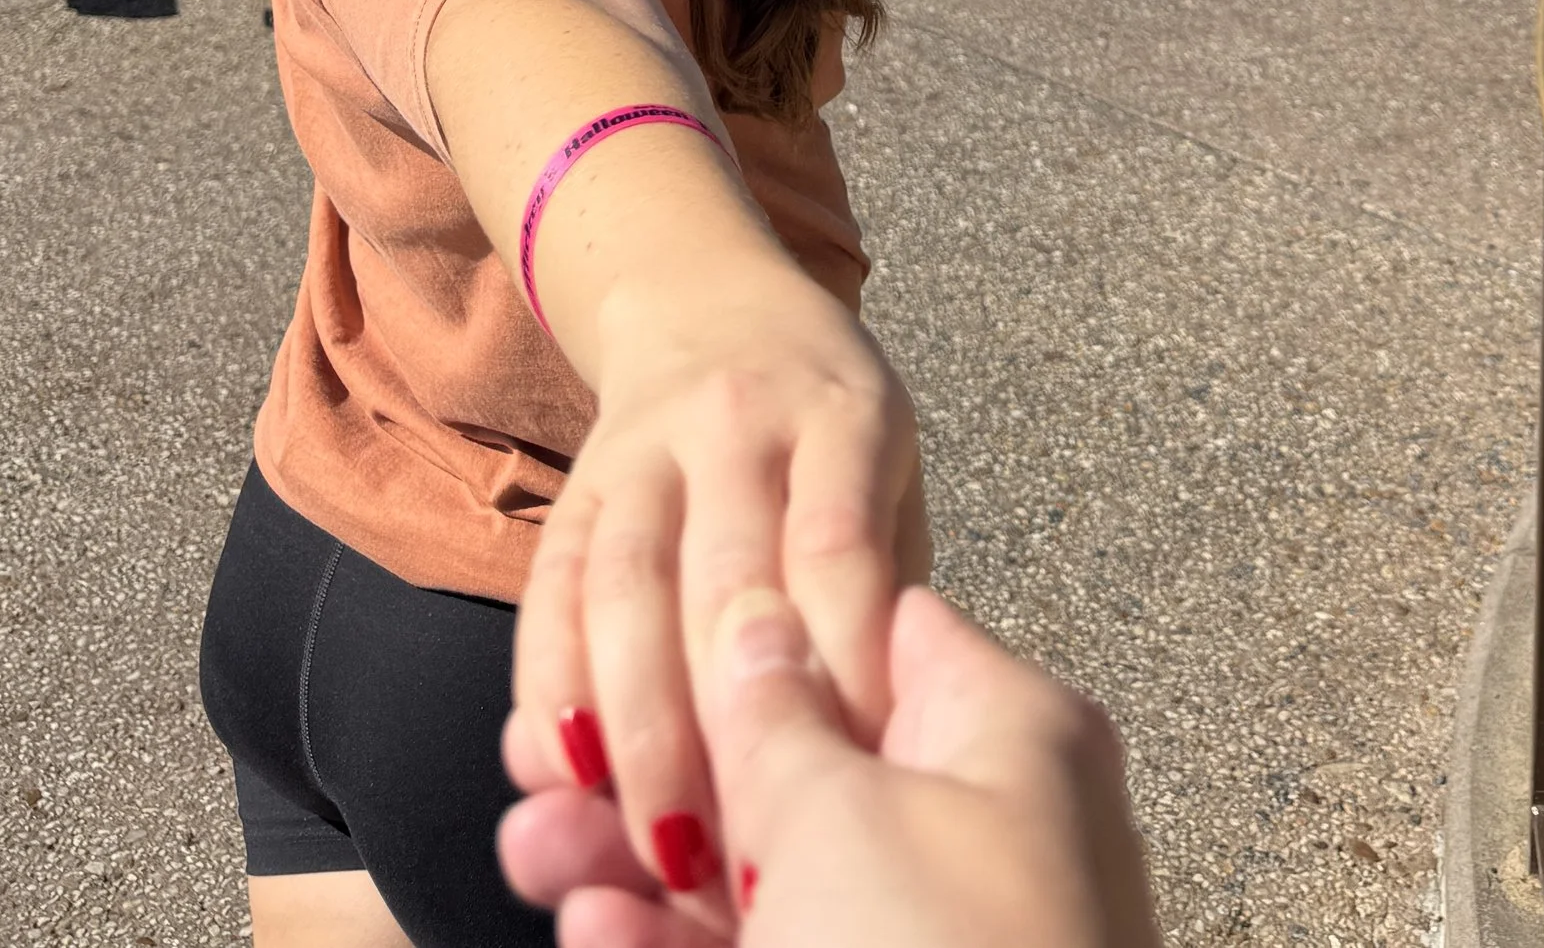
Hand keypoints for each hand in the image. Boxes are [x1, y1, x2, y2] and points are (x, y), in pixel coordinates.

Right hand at [501, 585, 1158, 947]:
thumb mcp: (839, 812)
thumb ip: (774, 716)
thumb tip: (754, 630)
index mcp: (1006, 737)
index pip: (870, 632)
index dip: (754, 627)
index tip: (647, 636)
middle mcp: (977, 835)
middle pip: (800, 770)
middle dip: (666, 764)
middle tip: (559, 766)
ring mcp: (920, 936)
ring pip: (765, 881)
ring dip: (641, 866)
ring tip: (537, 849)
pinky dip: (667, 947)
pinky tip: (590, 929)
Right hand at [511, 265, 923, 922]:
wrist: (706, 299)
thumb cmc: (828, 426)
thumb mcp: (892, 469)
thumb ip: (884, 585)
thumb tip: (888, 740)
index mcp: (844, 416)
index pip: (841, 550)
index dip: (844, 669)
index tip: (854, 783)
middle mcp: (740, 421)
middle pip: (725, 580)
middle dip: (731, 729)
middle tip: (745, 857)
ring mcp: (646, 448)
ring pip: (626, 589)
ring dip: (634, 728)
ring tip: (651, 848)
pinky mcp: (576, 485)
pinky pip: (553, 589)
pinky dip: (549, 687)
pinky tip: (558, 772)